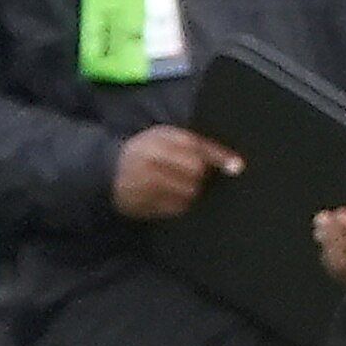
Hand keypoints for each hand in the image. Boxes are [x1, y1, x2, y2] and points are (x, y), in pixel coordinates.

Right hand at [111, 126, 240, 222]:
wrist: (108, 169)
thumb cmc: (148, 153)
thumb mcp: (166, 140)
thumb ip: (199, 147)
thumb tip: (237, 166)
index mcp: (160, 137)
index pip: (196, 146)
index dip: (219, 157)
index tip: (238, 167)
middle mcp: (151, 156)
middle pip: (196, 171)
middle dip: (200, 177)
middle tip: (187, 177)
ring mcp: (145, 179)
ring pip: (189, 192)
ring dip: (189, 193)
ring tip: (173, 187)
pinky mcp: (142, 200)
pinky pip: (175, 208)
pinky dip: (176, 205)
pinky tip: (163, 197)